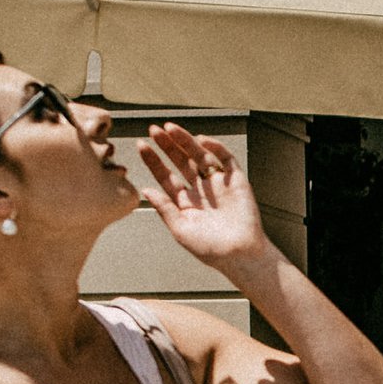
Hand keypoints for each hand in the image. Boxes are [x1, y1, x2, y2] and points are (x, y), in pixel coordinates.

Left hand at [136, 123, 272, 272]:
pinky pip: (225, 158)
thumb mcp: (180, 229)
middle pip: (181, 161)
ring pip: (200, 155)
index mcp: (186, 203)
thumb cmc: (211, 249)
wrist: (241, 255)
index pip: (166, 176)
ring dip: (186, 141)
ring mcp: (218, 184)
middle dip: (167, 146)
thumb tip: (145, 189)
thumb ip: (164, 208)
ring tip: (170, 128)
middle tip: (154, 130)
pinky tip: (200, 139)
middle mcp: (201, 190)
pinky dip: (215, 146)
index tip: (141, 146)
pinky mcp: (236, 180)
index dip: (154, 161)